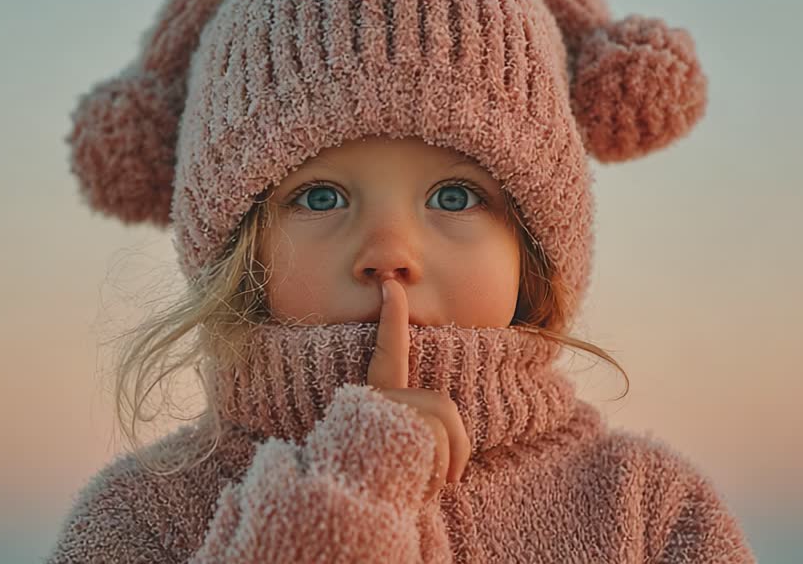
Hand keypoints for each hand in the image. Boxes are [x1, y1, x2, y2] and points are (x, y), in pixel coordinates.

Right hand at [365, 277, 471, 494]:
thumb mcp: (402, 463)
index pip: (387, 353)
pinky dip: (440, 471)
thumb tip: (451, 464)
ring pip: (443, 423)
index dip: (391, 319)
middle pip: (442, 405)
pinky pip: (437, 439)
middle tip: (447, 480)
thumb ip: (418, 443)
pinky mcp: (389, 426)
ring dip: (448, 464)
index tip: (390, 286)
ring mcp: (379, 413)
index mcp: (374, 403)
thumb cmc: (378, 492)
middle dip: (459, 445)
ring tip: (422, 488)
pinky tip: (417, 489)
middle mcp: (372, 401)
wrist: (343, 516)